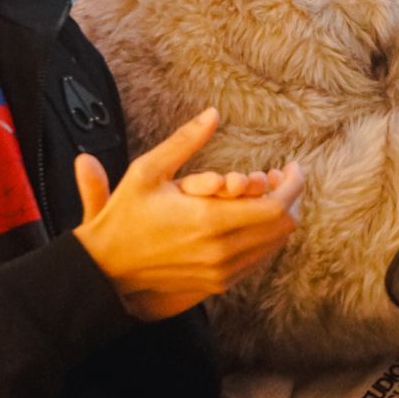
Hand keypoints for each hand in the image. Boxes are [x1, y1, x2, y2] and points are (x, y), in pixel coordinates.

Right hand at [73, 109, 302, 320]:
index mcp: (208, 221)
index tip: (291, 166)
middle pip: (283, 227)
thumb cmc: (124, 217)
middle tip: (280, 175)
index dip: (292, 185)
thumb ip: (184, 141)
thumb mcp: (147, 171)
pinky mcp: (218, 284)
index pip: (275, 208)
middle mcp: (221, 251)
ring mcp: (221, 272)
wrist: (106, 272)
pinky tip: (251, 215)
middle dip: (290, 196)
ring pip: (273, 245)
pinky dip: (265, 236)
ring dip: (279, 216)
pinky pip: (258, 260)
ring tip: (266, 191)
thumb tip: (213, 113)